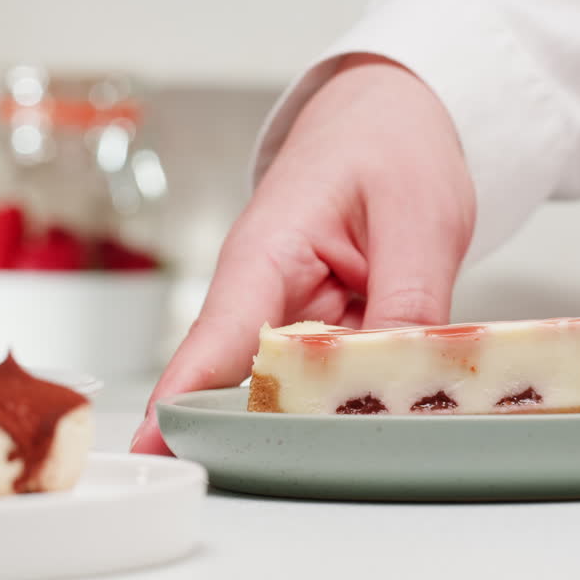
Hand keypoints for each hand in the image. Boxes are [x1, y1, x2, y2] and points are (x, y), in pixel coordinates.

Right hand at [131, 54, 475, 452]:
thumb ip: (410, 301)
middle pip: (254, 382)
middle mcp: (269, 293)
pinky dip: (362, 393)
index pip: (215, 339)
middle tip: (319, 466)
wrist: (393, 114)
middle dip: (276, 431)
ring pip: (302, 387)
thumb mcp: (418, 216)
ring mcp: (299, 316)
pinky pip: (336, 376)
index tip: (161, 449)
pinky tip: (397, 405)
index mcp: (268, 252)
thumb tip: (402, 380)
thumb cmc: (388, 142)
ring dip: (331, 416)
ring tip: (374, 438)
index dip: (185, 399)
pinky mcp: (330, 330)